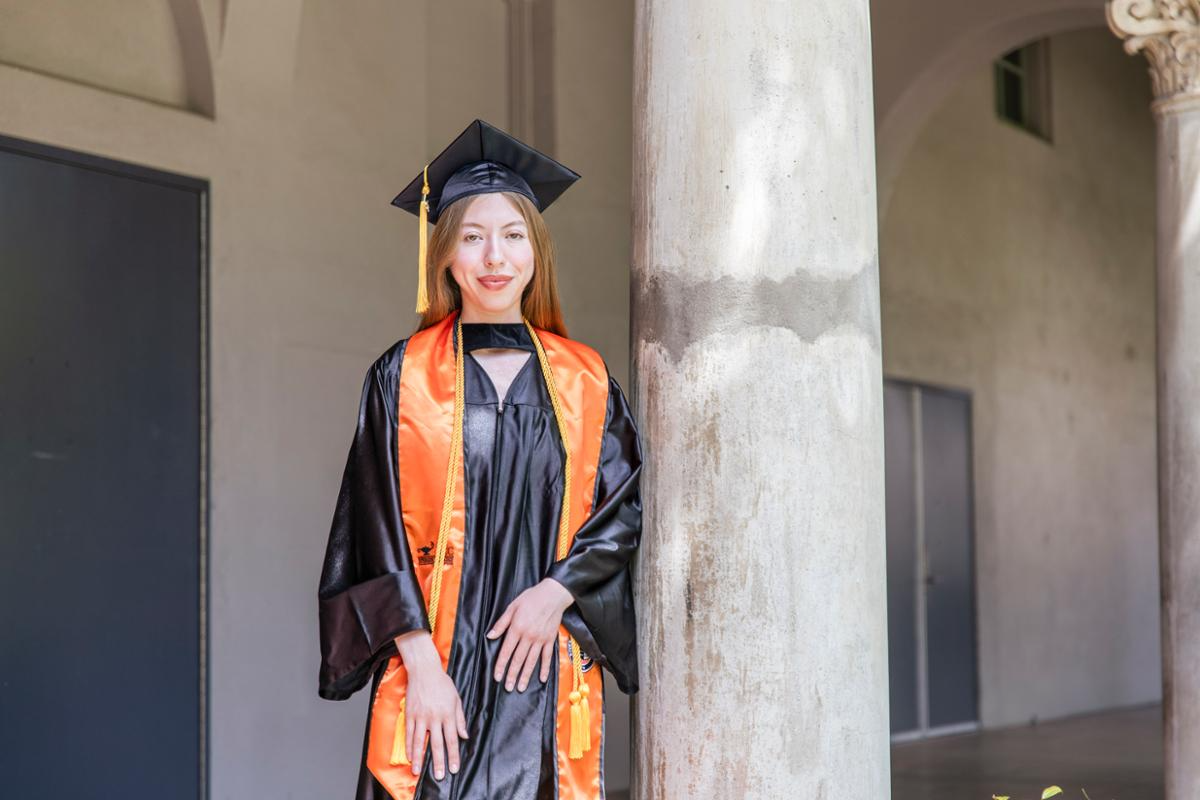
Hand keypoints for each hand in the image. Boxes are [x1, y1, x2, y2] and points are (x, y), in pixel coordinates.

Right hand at [394, 630, 468, 779]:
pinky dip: (409, 746)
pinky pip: (409, 733)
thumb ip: (460, 719)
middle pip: (437, 743)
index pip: (452, 739)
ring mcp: (421, 716)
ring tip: (417, 772)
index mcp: (448, 714)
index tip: (454, 768)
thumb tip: (464, 736)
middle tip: (439, 776)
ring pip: (419, 741)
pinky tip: (410, 756)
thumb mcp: (456, 699)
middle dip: (439, 761)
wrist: (424, 670)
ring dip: (419, 758)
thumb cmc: (442, 683)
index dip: (453, 755)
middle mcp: (435, 717)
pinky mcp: (410, 714)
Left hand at [487, 578, 574, 691]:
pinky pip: (547, 657)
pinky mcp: (550, 640)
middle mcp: (528, 636)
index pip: (506, 651)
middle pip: (518, 659)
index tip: (497, 676)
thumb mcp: (512, 607)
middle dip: (512, 675)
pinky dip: (545, 668)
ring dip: (526, 675)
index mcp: (517, 628)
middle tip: (508, 687)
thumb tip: (490, 636)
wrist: (552, 594)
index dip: (501, 665)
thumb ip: (501, 623)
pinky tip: (542, 678)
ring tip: (521, 687)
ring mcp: (540, 639)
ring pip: (531, 661)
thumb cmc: (531, 598)